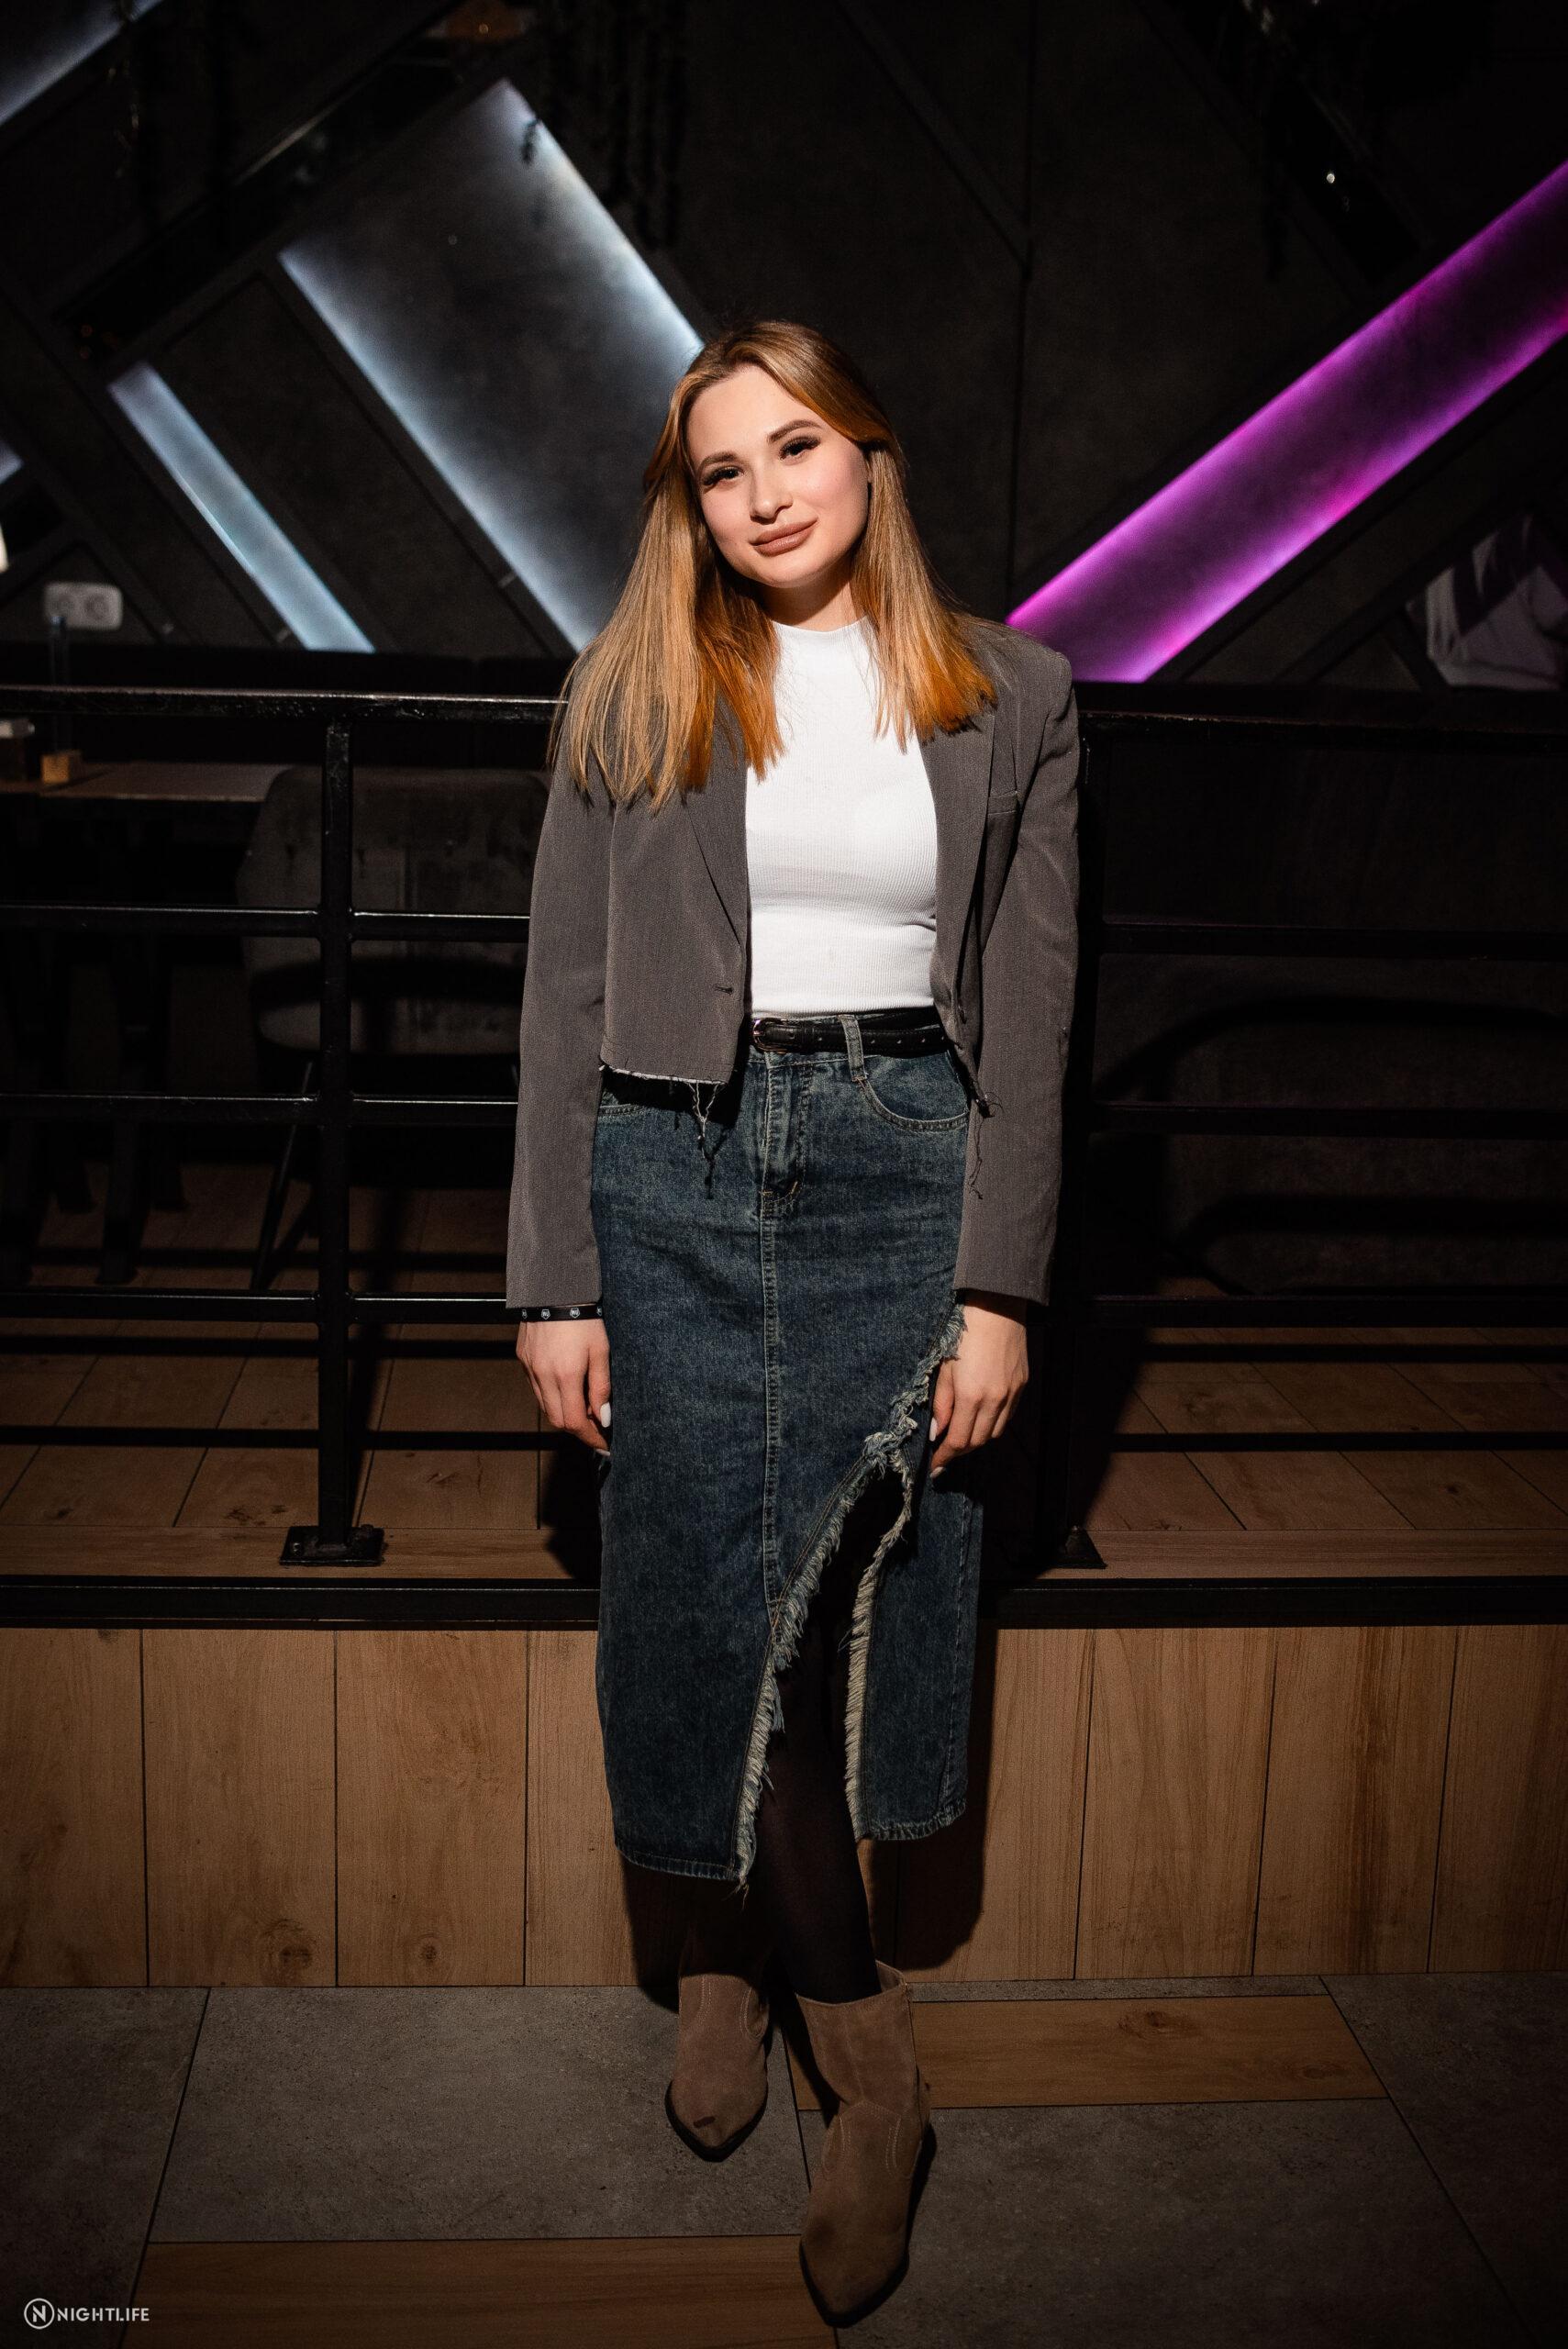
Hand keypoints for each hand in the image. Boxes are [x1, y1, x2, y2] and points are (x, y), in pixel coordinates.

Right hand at [516, 1318, 611, 1454]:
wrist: (555, 1288)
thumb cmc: (584, 1317)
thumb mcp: (601, 1351)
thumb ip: (601, 1386)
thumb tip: (603, 1417)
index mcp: (565, 1375)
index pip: (575, 1422)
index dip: (590, 1437)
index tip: (603, 1444)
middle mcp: (543, 1375)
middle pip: (558, 1420)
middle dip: (578, 1429)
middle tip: (596, 1429)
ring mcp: (530, 1368)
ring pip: (545, 1406)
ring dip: (564, 1413)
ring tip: (583, 1408)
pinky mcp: (523, 1358)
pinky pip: (536, 1387)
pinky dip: (551, 1395)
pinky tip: (566, 1387)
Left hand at [929, 1291, 1028, 1474]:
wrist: (996, 1309)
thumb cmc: (963, 1334)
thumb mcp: (944, 1368)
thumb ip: (941, 1403)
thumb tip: (938, 1431)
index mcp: (971, 1396)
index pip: (958, 1440)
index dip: (946, 1456)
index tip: (936, 1466)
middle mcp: (995, 1400)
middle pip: (978, 1441)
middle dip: (960, 1450)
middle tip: (946, 1451)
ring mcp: (1012, 1394)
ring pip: (995, 1432)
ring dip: (978, 1438)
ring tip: (963, 1435)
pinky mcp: (1022, 1386)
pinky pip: (1008, 1416)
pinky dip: (994, 1424)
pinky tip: (982, 1417)